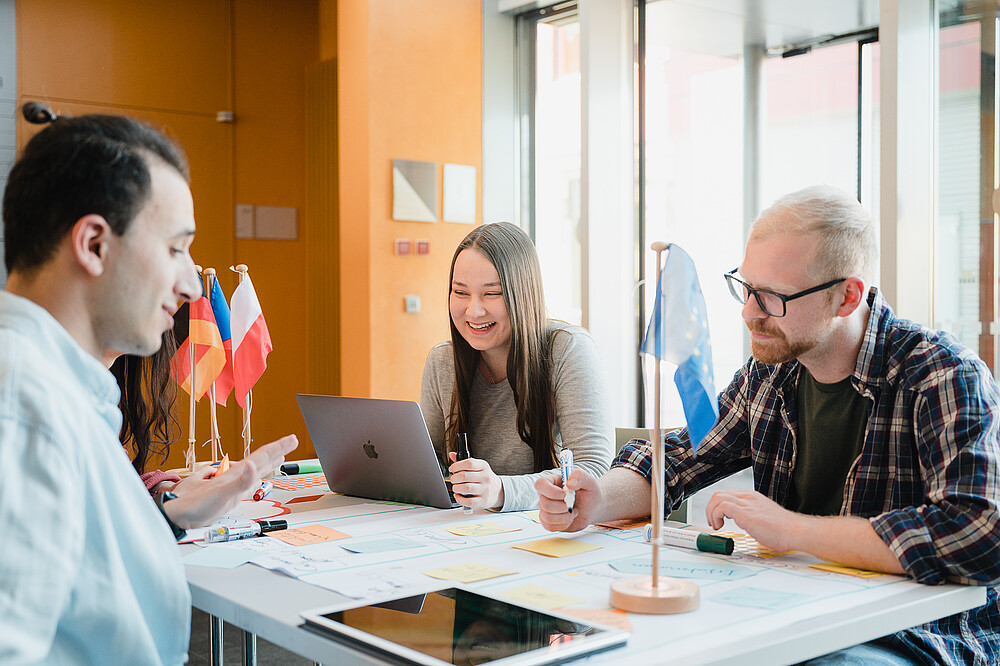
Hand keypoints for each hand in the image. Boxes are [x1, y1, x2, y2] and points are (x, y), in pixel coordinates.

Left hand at [162, 435, 297, 528]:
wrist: (174, 514)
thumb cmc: (193, 506)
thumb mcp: (220, 494)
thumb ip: (240, 481)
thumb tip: (252, 466)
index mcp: (235, 475)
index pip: (261, 457)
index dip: (277, 448)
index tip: (291, 439)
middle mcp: (234, 477)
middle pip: (259, 460)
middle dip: (277, 450)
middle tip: (291, 440)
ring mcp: (230, 485)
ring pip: (253, 469)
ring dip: (267, 461)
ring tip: (278, 455)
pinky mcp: (225, 495)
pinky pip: (244, 482)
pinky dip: (253, 476)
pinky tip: (253, 475)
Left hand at [448, 451, 503, 509]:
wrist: (498, 490)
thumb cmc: (484, 478)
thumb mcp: (478, 467)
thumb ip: (465, 461)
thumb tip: (452, 455)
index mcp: (483, 466)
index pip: (469, 463)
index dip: (457, 466)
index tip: (452, 469)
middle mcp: (485, 477)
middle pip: (465, 476)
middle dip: (454, 478)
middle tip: (453, 479)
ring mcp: (485, 490)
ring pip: (466, 488)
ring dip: (456, 488)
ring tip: (456, 487)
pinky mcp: (483, 501)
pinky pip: (468, 501)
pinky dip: (460, 499)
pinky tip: (458, 495)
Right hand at [534, 469, 600, 532]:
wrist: (592, 508)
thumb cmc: (589, 493)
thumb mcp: (589, 481)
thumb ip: (580, 476)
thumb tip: (569, 483)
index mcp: (552, 481)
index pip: (540, 484)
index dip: (551, 491)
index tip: (565, 494)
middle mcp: (546, 495)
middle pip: (544, 503)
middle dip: (562, 507)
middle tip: (573, 505)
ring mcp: (545, 509)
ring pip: (547, 517)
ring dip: (565, 517)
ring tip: (574, 511)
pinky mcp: (548, 522)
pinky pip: (550, 527)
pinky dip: (564, 524)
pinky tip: (570, 518)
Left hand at [705, 489, 804, 551]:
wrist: (796, 532)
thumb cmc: (784, 530)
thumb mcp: (764, 518)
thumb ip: (753, 517)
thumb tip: (745, 523)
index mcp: (753, 498)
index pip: (728, 494)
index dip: (718, 506)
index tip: (718, 518)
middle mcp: (748, 497)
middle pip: (719, 493)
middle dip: (711, 508)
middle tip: (713, 522)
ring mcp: (746, 503)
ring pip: (717, 497)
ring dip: (711, 512)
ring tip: (716, 525)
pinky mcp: (745, 512)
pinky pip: (721, 506)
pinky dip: (715, 515)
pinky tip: (720, 526)